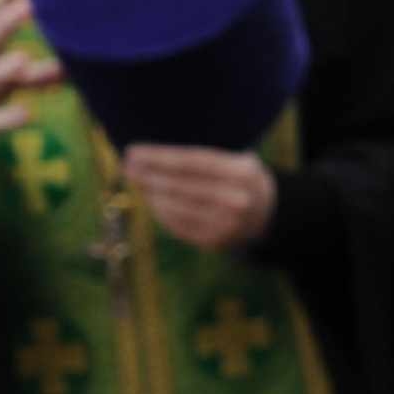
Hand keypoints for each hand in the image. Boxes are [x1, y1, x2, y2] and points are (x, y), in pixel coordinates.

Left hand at [124, 142, 276, 251]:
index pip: (190, 162)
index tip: (134, 151)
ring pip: (174, 207)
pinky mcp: (214, 242)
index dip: (158, 157)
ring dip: (150, 193)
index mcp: (241, 172)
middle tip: (127, 166)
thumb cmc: (239, 177)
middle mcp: (235, 200)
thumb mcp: (235, 159)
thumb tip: (152, 155)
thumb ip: (203, 158)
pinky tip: (151, 199)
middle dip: (148, 174)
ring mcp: (225, 224)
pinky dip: (160, 212)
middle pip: (179, 185)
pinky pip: (177, 225)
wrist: (266, 213)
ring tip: (136, 180)